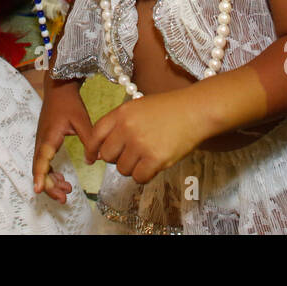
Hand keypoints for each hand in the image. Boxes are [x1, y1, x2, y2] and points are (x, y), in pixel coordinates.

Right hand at [33, 81, 92, 201]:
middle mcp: (41, 142)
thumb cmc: (69, 103)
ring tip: (67, 192)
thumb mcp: (81, 121)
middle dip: (49, 186)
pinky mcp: (45, 142)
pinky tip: (62, 179)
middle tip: (64, 198)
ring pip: (41, 167)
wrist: (59, 88)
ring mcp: (41, 142)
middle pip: (39, 169)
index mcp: (49, 138)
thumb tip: (96, 160)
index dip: (41, 177)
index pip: (42, 161)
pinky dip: (52, 173)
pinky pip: (44, 162)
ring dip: (51, 181)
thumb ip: (89, 141)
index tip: (39, 190)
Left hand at [84, 89, 207, 183]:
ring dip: (133, 167)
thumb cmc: (168, 109)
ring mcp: (140, 144)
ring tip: (147, 155)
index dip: (91, 149)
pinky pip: (139, 177)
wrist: (195, 111)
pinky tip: (154, 165)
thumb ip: (119, 124)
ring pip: (123, 169)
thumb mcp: (138, 108)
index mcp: (121, 113)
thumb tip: (101, 151)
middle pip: (107, 156)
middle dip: (117, 158)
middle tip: (132, 154)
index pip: (96, 135)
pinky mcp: (155, 159)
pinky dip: (145, 175)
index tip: (91, 158)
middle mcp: (127, 128)